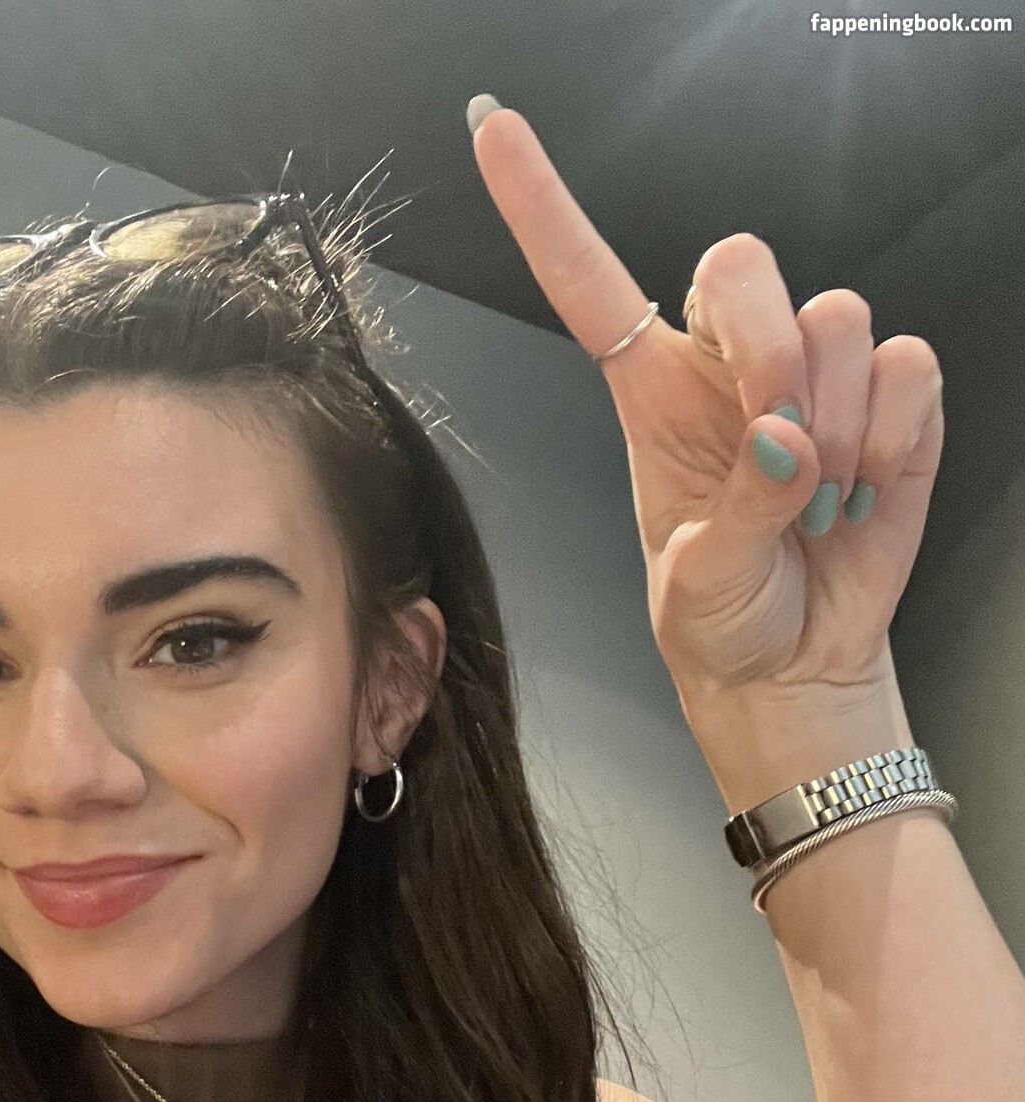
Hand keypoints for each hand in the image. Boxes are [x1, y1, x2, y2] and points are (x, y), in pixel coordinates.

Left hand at [468, 102, 944, 708]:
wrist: (794, 671)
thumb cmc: (723, 622)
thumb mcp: (696, 583)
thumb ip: (736, 511)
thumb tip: (787, 445)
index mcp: (652, 396)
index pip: (589, 283)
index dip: (543, 208)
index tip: (494, 131)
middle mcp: (729, 369)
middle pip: (741, 264)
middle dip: (767, 350)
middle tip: (777, 444)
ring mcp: (813, 379)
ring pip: (837, 315)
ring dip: (836, 422)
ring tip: (816, 502)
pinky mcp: (889, 402)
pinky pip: (907, 363)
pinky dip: (892, 434)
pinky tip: (862, 491)